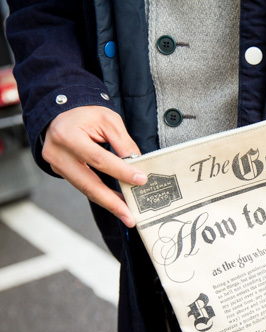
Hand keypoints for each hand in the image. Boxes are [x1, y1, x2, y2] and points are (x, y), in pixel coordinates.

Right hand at [43, 106, 146, 227]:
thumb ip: (123, 143)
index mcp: (68, 136)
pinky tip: (116, 202)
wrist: (61, 112)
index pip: (99, 159)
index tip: (141, 180)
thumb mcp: (108, 120)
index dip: (121, 171)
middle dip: (111, 202)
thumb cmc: (85, 114)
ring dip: (108, 203)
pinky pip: (83, 185)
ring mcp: (56, 164)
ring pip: (85, 189)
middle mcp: (58, 153)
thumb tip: (138, 165)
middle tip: (130, 217)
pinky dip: (100, 194)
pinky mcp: (60, 170)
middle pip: (88, 183)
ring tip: (126, 214)